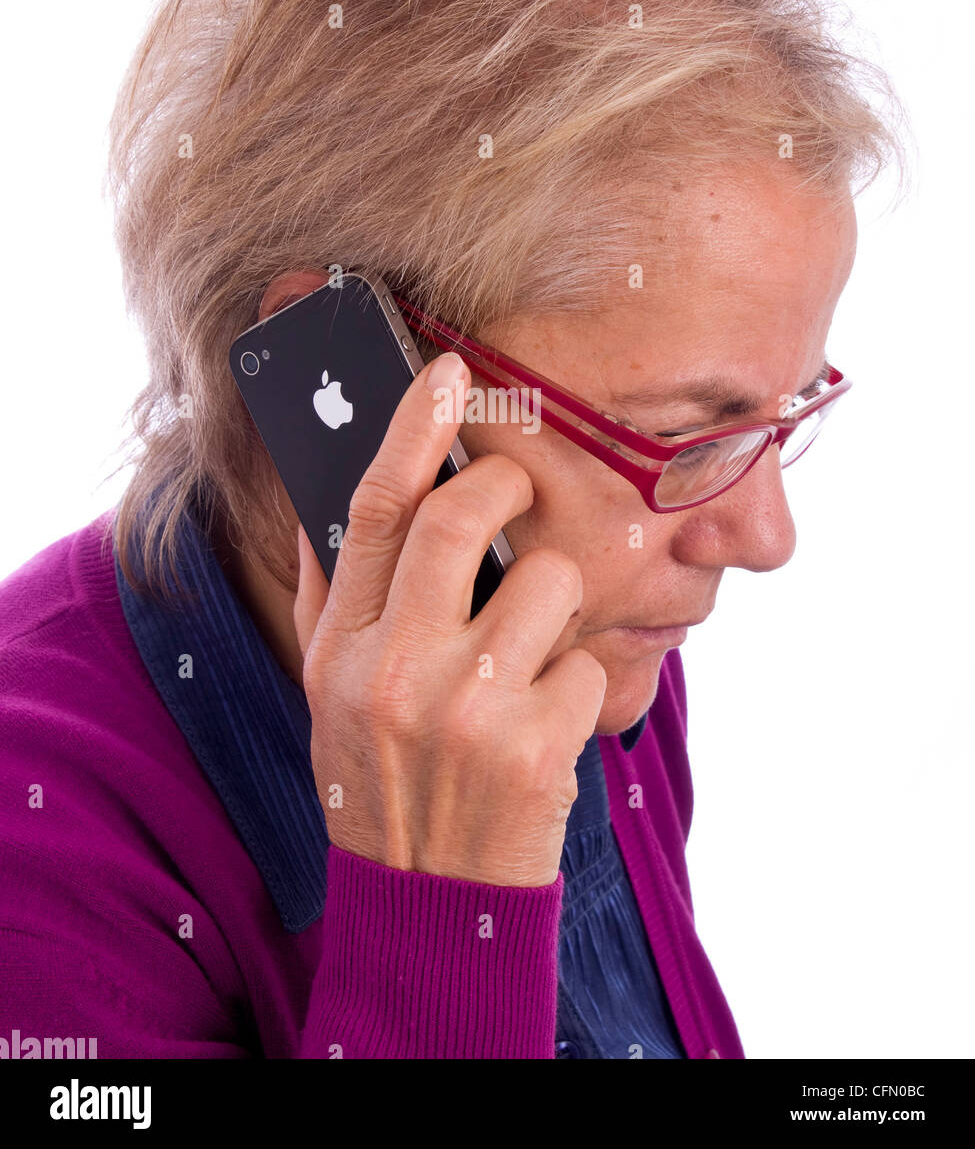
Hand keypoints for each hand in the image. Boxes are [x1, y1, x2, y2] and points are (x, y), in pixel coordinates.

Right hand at [294, 350, 606, 886]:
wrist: (429, 905)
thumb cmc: (381, 783)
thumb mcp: (329, 694)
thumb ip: (327, 598)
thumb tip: (333, 503)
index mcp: (343, 648)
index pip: (372, 510)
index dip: (412, 427)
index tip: (449, 370)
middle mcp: (395, 671)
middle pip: (464, 516)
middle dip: (507, 487)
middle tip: (517, 501)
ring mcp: (468, 709)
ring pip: (550, 579)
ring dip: (555, 605)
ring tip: (528, 654)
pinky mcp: (536, 747)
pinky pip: (588, 662)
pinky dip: (579, 684)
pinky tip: (545, 724)